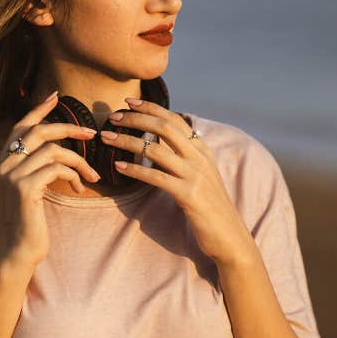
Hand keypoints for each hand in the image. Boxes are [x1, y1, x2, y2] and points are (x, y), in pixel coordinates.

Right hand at [0, 91, 101, 267]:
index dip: (38, 110)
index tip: (56, 96)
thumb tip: (59, 151)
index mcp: (2, 162)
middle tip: (91, 134)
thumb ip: (36, 168)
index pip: (20, 127)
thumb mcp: (29, 189)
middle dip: (68, 128)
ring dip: (79, 162)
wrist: (18, 250)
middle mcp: (3, 165)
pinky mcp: (25, 188)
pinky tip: (80, 188)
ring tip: (92, 176)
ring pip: (54, 151)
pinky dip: (74, 175)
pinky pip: (56, 168)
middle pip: (39, 132)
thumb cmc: (29, 221)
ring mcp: (12, 176)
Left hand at [101, 98, 251, 266]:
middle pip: (164, 127)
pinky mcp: (188, 194)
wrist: (229, 235)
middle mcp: (199, 157)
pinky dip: (135, 170)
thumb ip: (183, 157)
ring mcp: (195, 175)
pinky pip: (156, 177)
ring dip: (127, 141)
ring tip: (107, 138)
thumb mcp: (200, 174)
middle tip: (112, 117)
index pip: (174, 119)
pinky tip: (119, 167)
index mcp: (201, 149)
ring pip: (156, 149)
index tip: (128, 102)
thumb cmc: (209, 206)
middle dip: (135, 118)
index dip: (150, 108)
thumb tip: (159, 142)